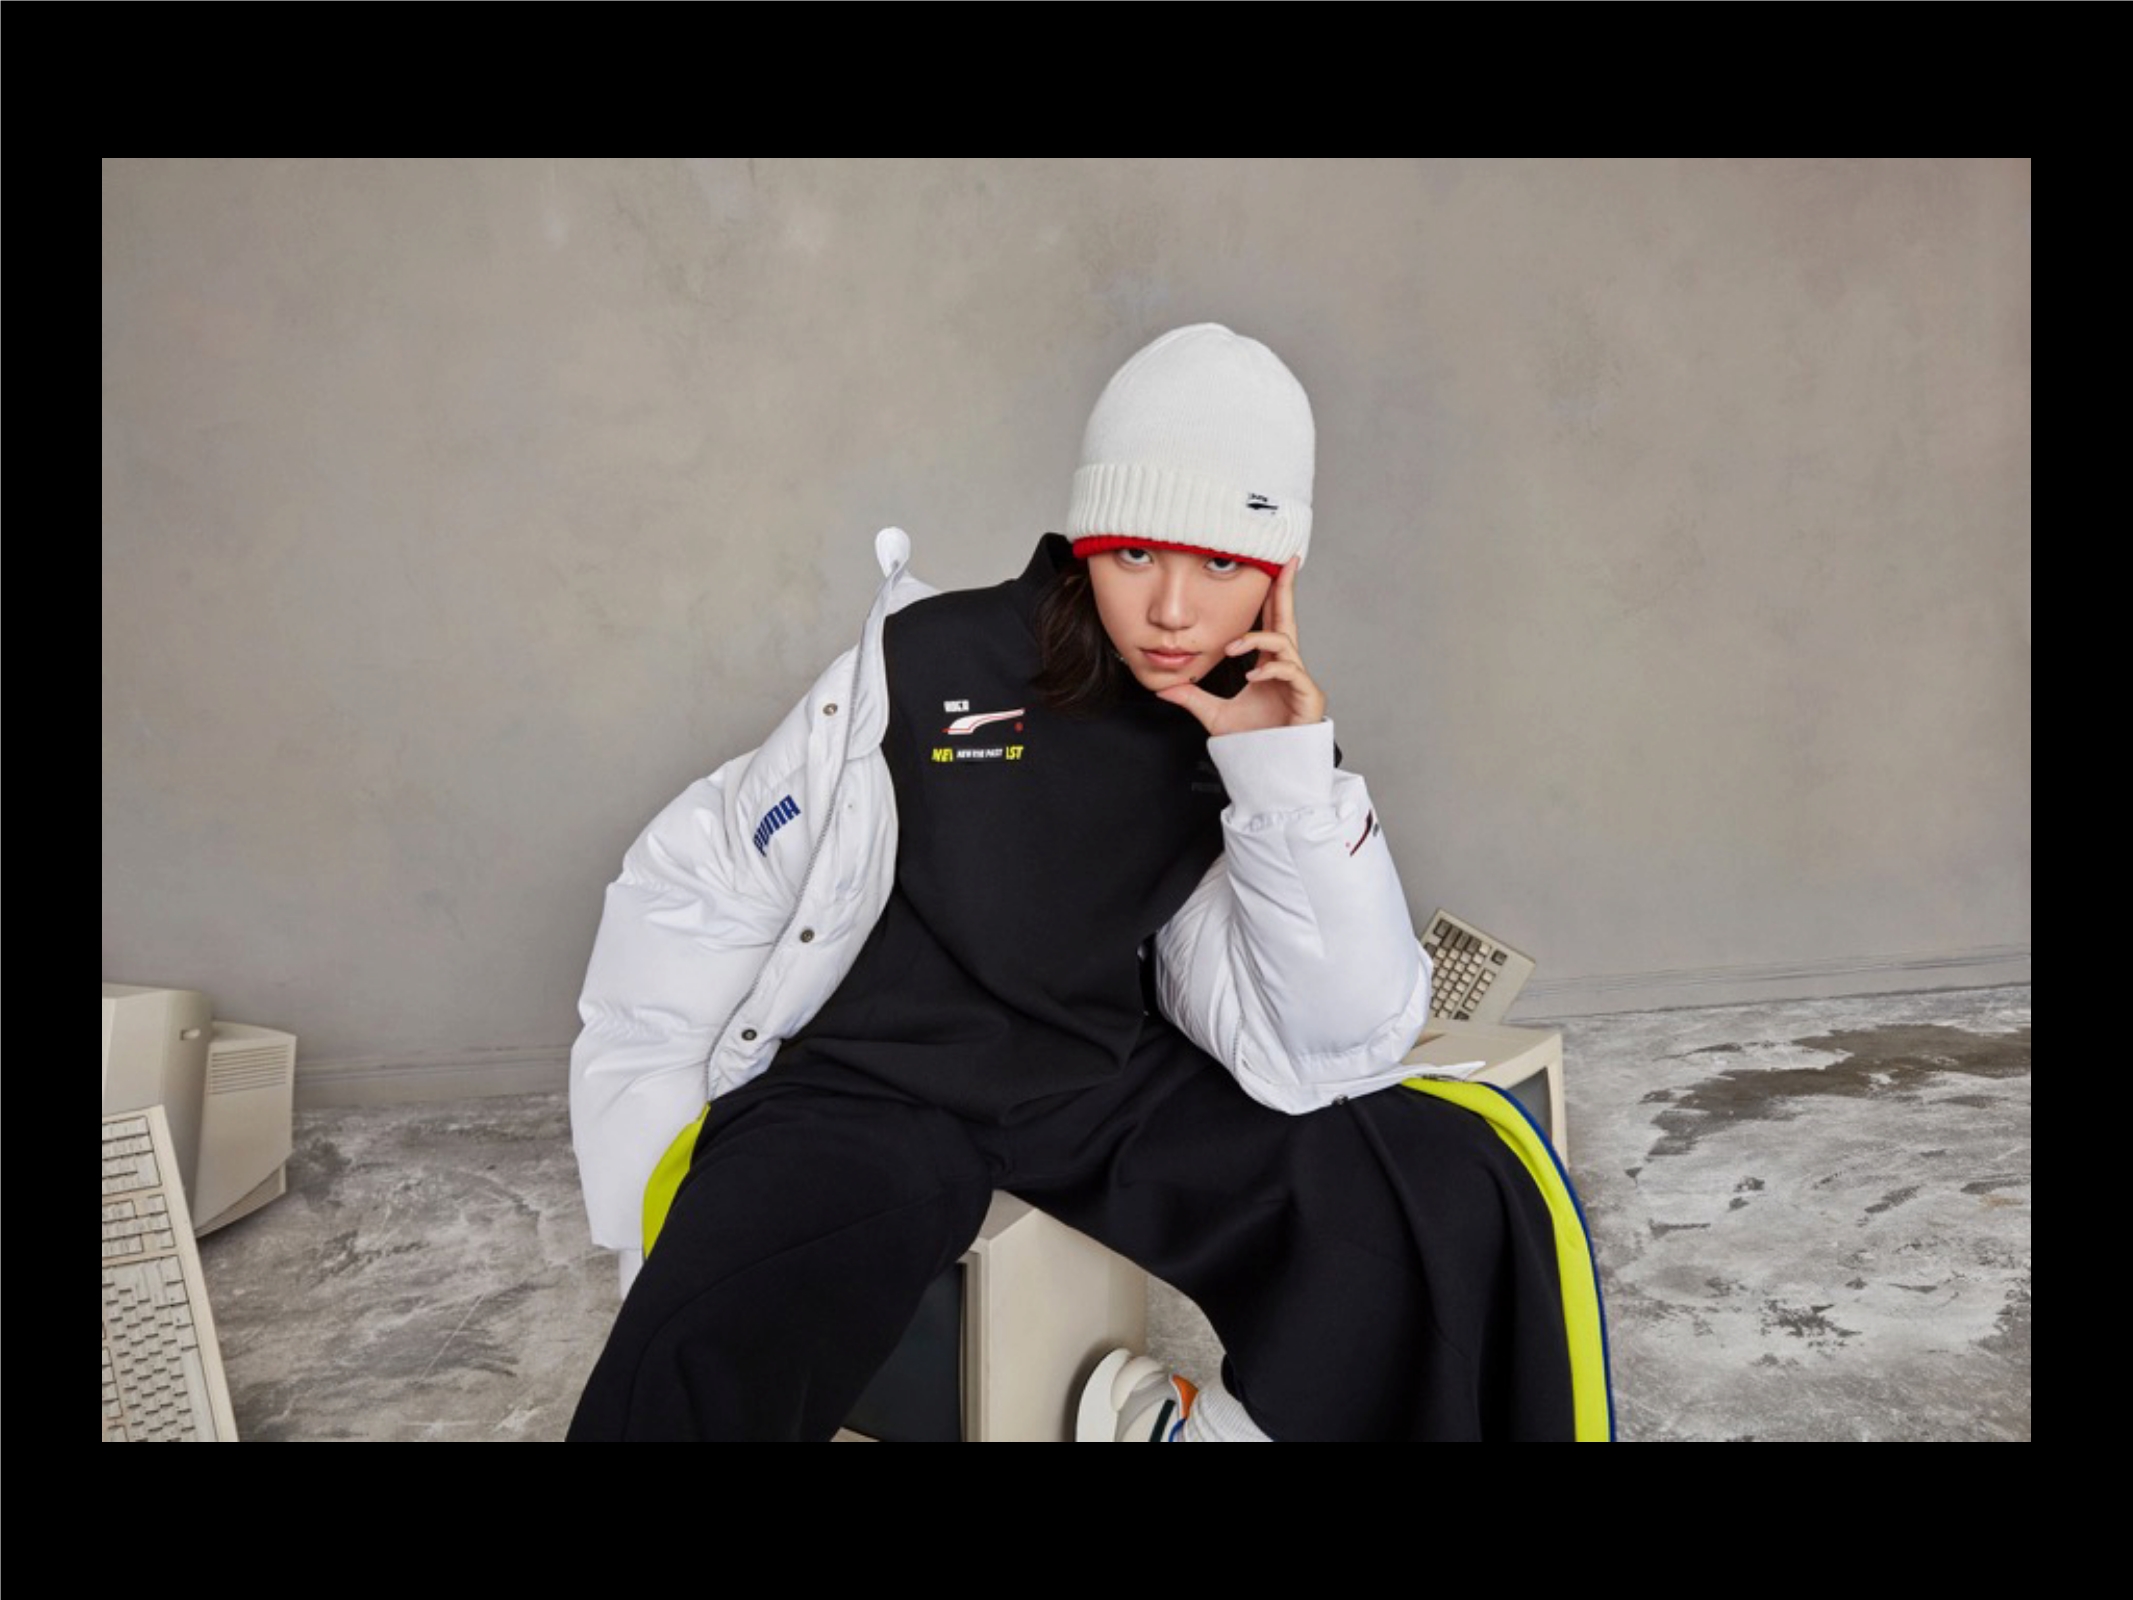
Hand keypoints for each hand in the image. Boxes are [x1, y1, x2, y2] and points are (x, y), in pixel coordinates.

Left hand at [1157, 558, 1326, 735]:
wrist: (1271, 773)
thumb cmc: (1254, 744)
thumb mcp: (1214, 715)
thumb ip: (1192, 697)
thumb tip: (1162, 688)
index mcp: (1267, 664)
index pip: (1268, 622)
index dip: (1271, 596)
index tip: (1270, 568)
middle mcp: (1285, 666)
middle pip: (1287, 618)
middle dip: (1285, 588)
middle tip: (1286, 561)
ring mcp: (1299, 680)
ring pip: (1283, 642)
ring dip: (1255, 639)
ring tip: (1232, 649)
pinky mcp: (1308, 697)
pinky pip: (1290, 671)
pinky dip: (1270, 669)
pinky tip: (1252, 676)